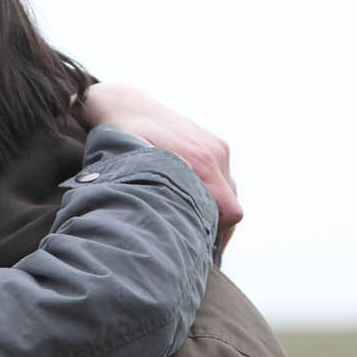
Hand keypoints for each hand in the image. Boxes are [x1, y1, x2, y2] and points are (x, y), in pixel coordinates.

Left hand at [76, 83, 240, 254]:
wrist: (124, 105)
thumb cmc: (123, 140)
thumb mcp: (137, 168)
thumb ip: (163, 192)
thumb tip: (181, 220)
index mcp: (200, 161)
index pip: (229, 212)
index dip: (216, 236)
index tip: (198, 251)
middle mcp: (215, 153)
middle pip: (232, 206)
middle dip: (216, 230)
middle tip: (194, 251)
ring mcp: (217, 148)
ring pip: (229, 194)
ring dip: (214, 213)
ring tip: (192, 232)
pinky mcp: (214, 145)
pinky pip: (224, 180)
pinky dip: (212, 197)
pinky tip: (193, 209)